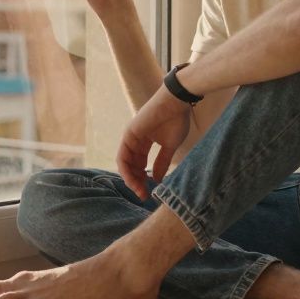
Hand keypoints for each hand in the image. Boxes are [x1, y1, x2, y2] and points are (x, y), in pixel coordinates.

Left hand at [116, 85, 191, 199]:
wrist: (176, 103)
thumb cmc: (176, 120)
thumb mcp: (169, 147)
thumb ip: (162, 162)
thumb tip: (156, 179)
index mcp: (144, 142)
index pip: (140, 164)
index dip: (143, 179)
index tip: (149, 192)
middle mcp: (135, 140)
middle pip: (131, 166)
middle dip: (136, 182)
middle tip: (143, 195)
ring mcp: (130, 137)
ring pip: (125, 163)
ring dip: (130, 179)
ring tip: (139, 191)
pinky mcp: (129, 135)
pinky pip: (123, 156)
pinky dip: (126, 170)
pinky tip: (133, 180)